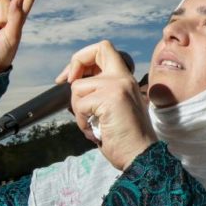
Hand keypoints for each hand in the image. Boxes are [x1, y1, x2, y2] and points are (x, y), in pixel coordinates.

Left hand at [57, 40, 157, 169]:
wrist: (140, 155)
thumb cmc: (125, 138)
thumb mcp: (113, 108)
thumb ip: (100, 92)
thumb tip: (75, 84)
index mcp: (125, 79)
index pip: (105, 49)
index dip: (84, 57)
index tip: (75, 76)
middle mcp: (123, 78)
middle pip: (94, 51)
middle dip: (74, 65)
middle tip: (65, 81)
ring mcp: (116, 86)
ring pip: (78, 86)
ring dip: (78, 109)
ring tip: (92, 124)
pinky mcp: (109, 98)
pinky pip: (79, 105)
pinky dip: (81, 121)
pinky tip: (94, 131)